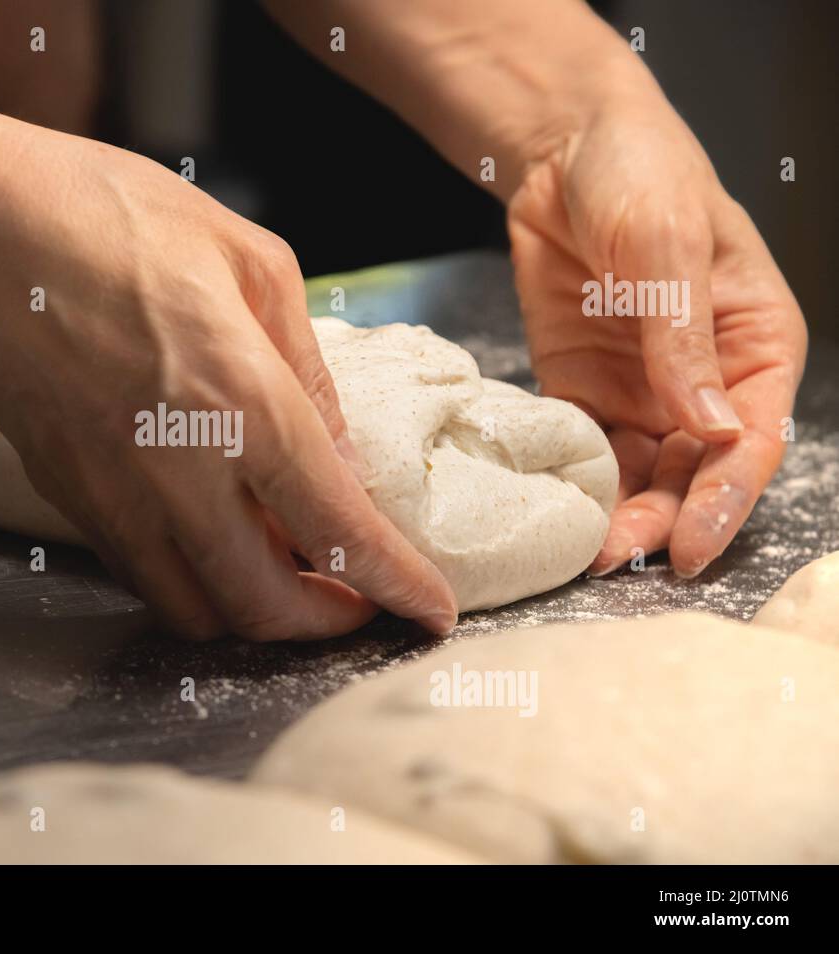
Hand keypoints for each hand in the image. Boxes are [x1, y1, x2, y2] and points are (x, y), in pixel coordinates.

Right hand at [0, 108, 457, 638]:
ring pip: (195, 613)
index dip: (396, 585)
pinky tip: (212, 536)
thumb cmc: (113, 219)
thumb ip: (307, 372)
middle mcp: (176, 470)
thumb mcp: (252, 262)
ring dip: (255, 614)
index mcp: (241, 400)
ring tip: (285, 570)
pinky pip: (140, 577)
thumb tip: (339, 456)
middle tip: (356, 599)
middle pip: (264, 606)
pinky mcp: (66, 499)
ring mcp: (112, 497)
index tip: (428, 611)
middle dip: (325, 623)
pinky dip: (193, 583)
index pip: (337, 530)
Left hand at [508, 99, 806, 577]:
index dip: (723, 501)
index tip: (689, 551)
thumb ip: (683, 339)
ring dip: (617, 513)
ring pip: (639, 473)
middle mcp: (703, 381)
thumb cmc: (643, 175)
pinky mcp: (583, 387)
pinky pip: (584, 448)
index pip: (748, 442)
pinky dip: (574, 481)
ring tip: (583, 552)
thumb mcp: (667, 247)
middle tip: (616, 559)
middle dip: (661, 520)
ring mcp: (641, 388)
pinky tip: (555, 508)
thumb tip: (713, 430)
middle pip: (692, 471)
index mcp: (754, 346)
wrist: (564, 153)